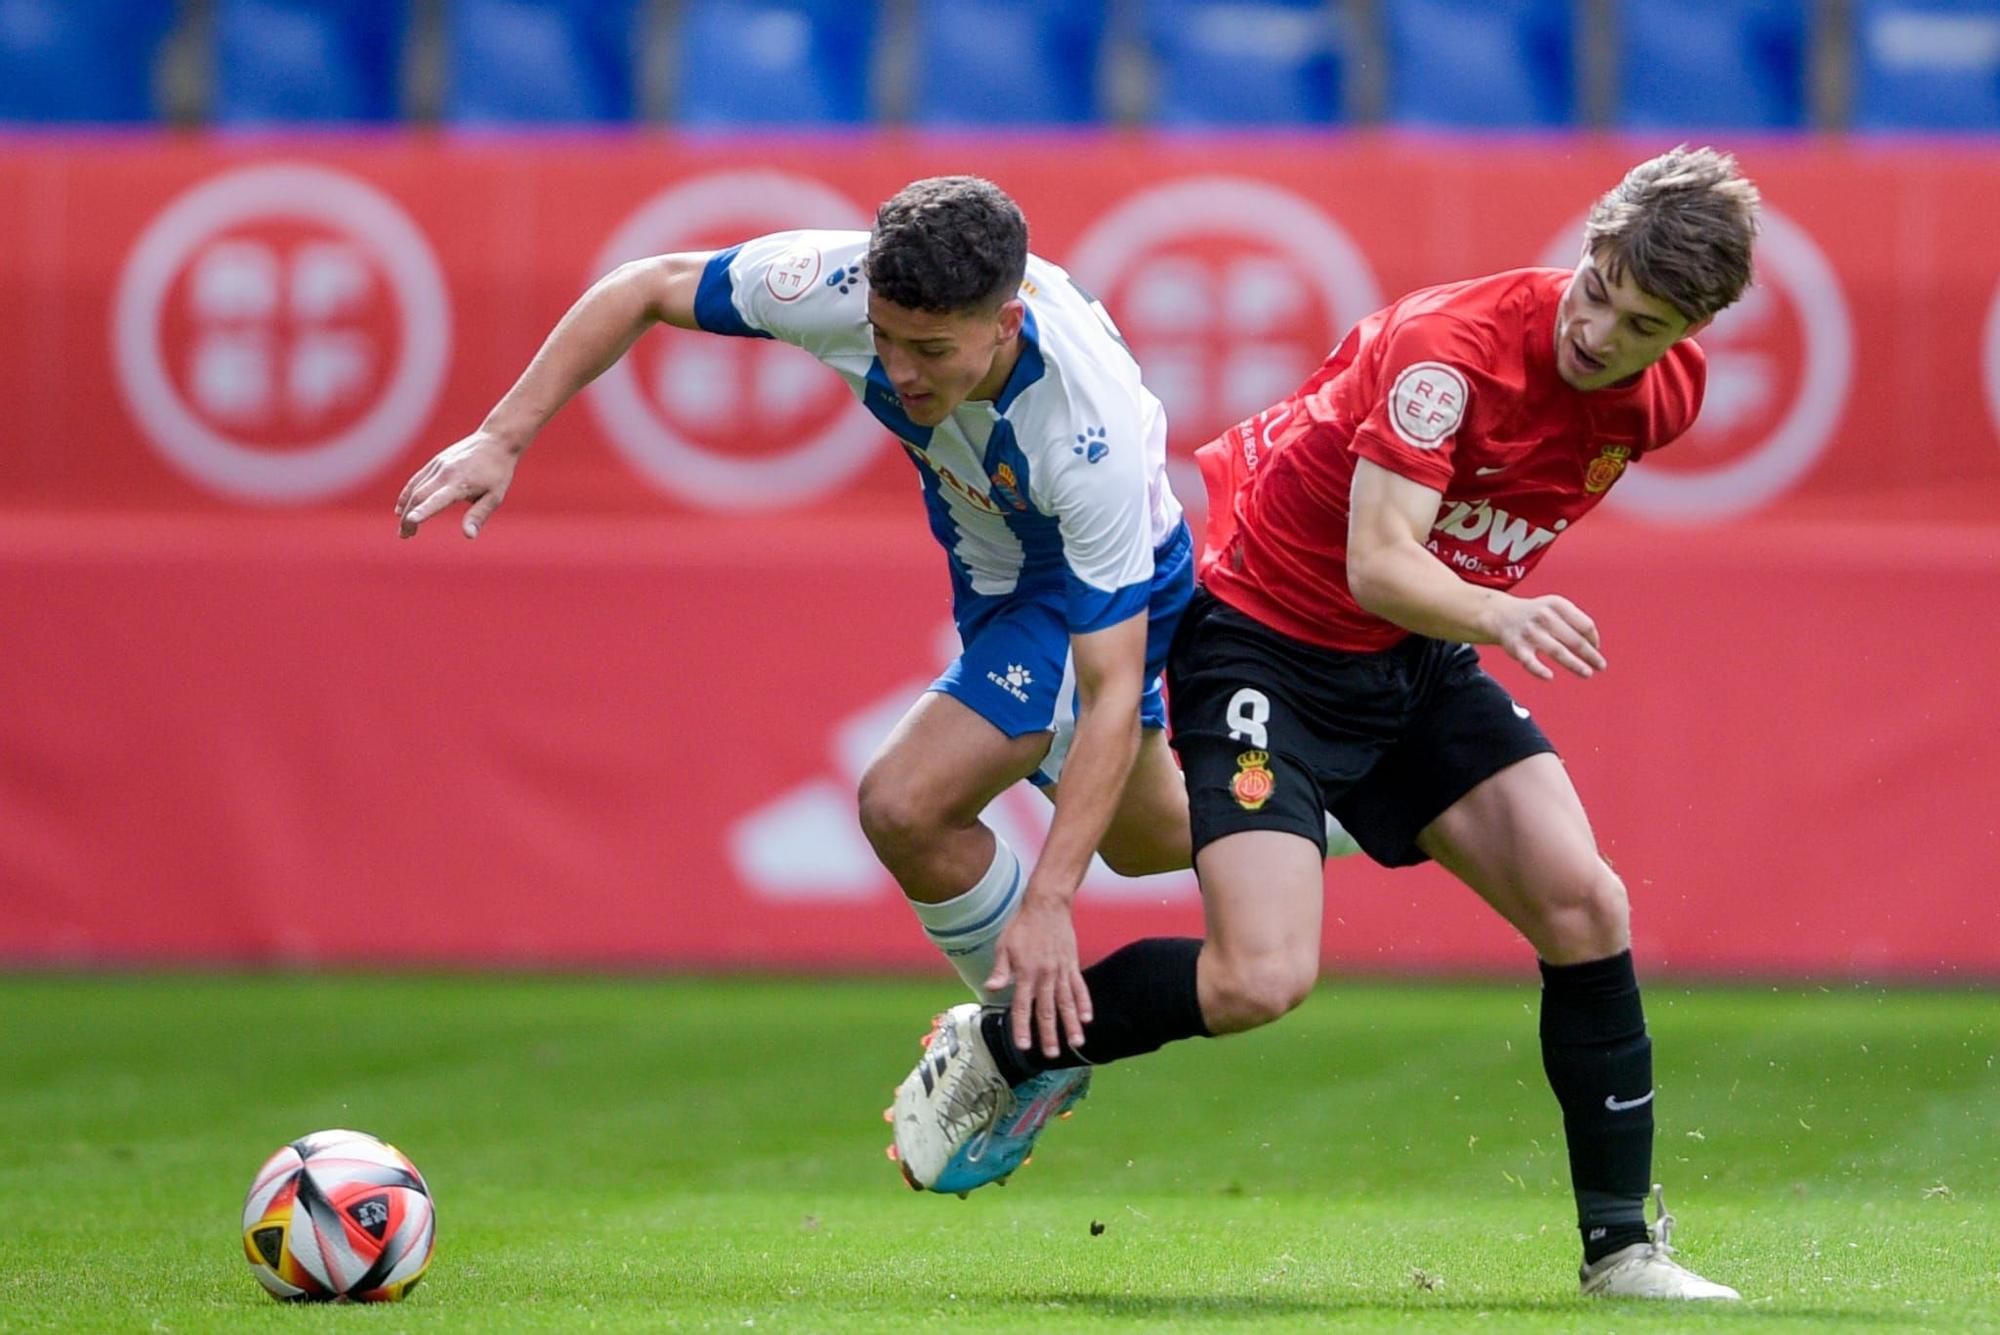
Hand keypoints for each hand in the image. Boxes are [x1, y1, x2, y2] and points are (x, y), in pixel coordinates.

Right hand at [395, 432, 519, 538]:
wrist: (495, 441)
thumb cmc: (498, 472)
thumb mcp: (495, 496)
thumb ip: (479, 515)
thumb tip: (469, 536)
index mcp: (461, 483)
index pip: (437, 499)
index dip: (423, 511)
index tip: (411, 522)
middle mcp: (445, 473)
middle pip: (419, 496)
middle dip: (409, 517)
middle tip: (405, 535)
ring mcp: (438, 466)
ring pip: (415, 489)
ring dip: (405, 509)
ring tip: (404, 529)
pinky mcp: (435, 462)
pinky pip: (416, 480)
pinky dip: (406, 494)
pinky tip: (401, 508)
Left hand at [985, 894, 1091, 1059]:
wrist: (1046, 905)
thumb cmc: (1021, 926)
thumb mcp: (1004, 946)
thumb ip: (1000, 970)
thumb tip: (990, 989)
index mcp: (1026, 972)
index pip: (1022, 1006)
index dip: (1022, 1027)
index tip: (1024, 1046)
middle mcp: (1045, 975)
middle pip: (1047, 1010)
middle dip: (1049, 1034)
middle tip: (1052, 1055)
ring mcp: (1061, 970)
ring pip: (1067, 1003)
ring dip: (1071, 1024)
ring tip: (1076, 1043)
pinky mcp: (1072, 964)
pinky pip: (1080, 987)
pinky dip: (1084, 1003)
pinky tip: (1088, 1019)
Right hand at [1491, 593, 1605, 679]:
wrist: (1502, 615)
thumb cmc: (1538, 614)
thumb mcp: (1556, 607)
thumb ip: (1576, 621)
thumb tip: (1594, 646)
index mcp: (1557, 605)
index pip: (1585, 625)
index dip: (1593, 639)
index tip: (1596, 649)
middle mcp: (1544, 616)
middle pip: (1574, 639)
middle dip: (1590, 655)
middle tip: (1601, 666)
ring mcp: (1530, 632)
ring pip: (1558, 651)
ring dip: (1575, 664)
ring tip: (1587, 673)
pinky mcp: (1517, 647)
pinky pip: (1530, 662)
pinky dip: (1539, 670)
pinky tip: (1550, 677)